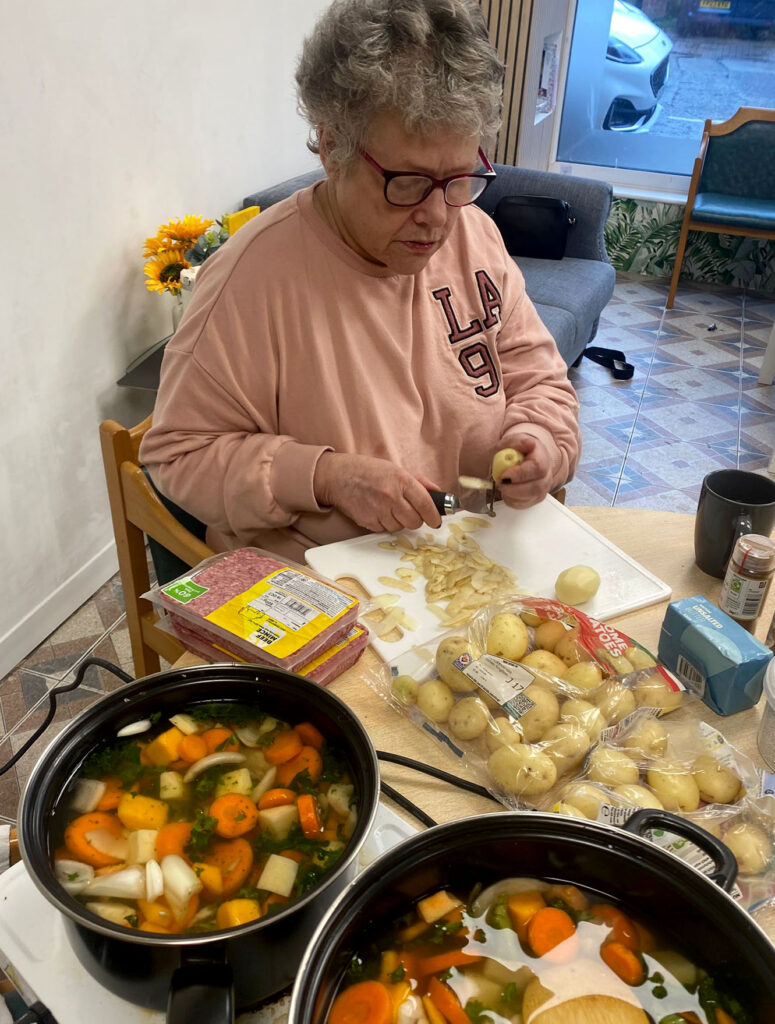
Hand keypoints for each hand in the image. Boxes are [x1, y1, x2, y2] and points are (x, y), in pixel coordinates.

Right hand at [314, 452, 442, 532]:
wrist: (338, 476)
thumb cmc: (368, 471)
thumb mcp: (395, 469)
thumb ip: (418, 482)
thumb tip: (437, 493)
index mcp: (401, 480)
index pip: (425, 504)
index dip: (433, 516)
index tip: (436, 521)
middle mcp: (391, 496)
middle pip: (414, 521)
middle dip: (415, 520)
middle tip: (410, 513)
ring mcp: (378, 510)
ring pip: (400, 527)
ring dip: (398, 522)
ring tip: (389, 508)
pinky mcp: (367, 521)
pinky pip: (384, 529)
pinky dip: (384, 524)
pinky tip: (378, 511)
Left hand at [494, 435, 553, 508]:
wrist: (520, 458)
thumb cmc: (515, 451)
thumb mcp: (510, 442)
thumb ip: (516, 442)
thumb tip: (529, 444)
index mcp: (541, 456)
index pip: (537, 467)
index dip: (520, 473)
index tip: (504, 475)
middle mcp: (546, 473)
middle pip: (537, 487)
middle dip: (515, 489)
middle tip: (501, 483)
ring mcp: (542, 487)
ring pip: (532, 497)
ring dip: (512, 494)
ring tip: (502, 485)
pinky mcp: (535, 498)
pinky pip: (524, 504)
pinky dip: (512, 500)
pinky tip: (506, 491)